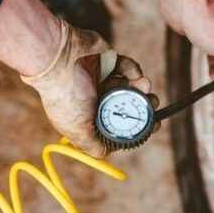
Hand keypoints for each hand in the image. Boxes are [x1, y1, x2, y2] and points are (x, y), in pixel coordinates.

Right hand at [22, 20, 158, 157]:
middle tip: (153, 103)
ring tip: (145, 86)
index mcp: (89, 116)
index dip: (136, 126)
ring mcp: (102, 78)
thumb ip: (92, 145)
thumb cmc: (66, 96)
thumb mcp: (77, 130)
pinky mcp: (107, 60)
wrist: (60, 58)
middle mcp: (96, 98)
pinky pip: (127, 67)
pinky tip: (134, 74)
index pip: (117, 125)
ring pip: (130, 86)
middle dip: (144, 105)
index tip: (153, 125)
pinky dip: (133, 70)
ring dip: (141, 88)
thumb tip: (105, 154)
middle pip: (127, 105)